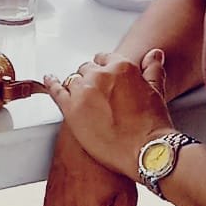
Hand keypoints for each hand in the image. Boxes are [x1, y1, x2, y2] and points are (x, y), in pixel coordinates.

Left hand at [44, 50, 173, 178]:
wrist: (145, 151)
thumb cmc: (153, 126)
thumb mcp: (156, 91)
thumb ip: (153, 69)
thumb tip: (153, 54)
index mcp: (121, 67)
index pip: (104, 59)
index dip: (104, 69)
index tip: (104, 76)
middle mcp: (100, 75)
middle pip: (87, 70)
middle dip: (92, 79)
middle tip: (98, 95)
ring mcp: (83, 92)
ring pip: (73, 80)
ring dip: (77, 87)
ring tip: (84, 99)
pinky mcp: (71, 110)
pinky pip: (55, 91)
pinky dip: (51, 84)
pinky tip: (49, 80)